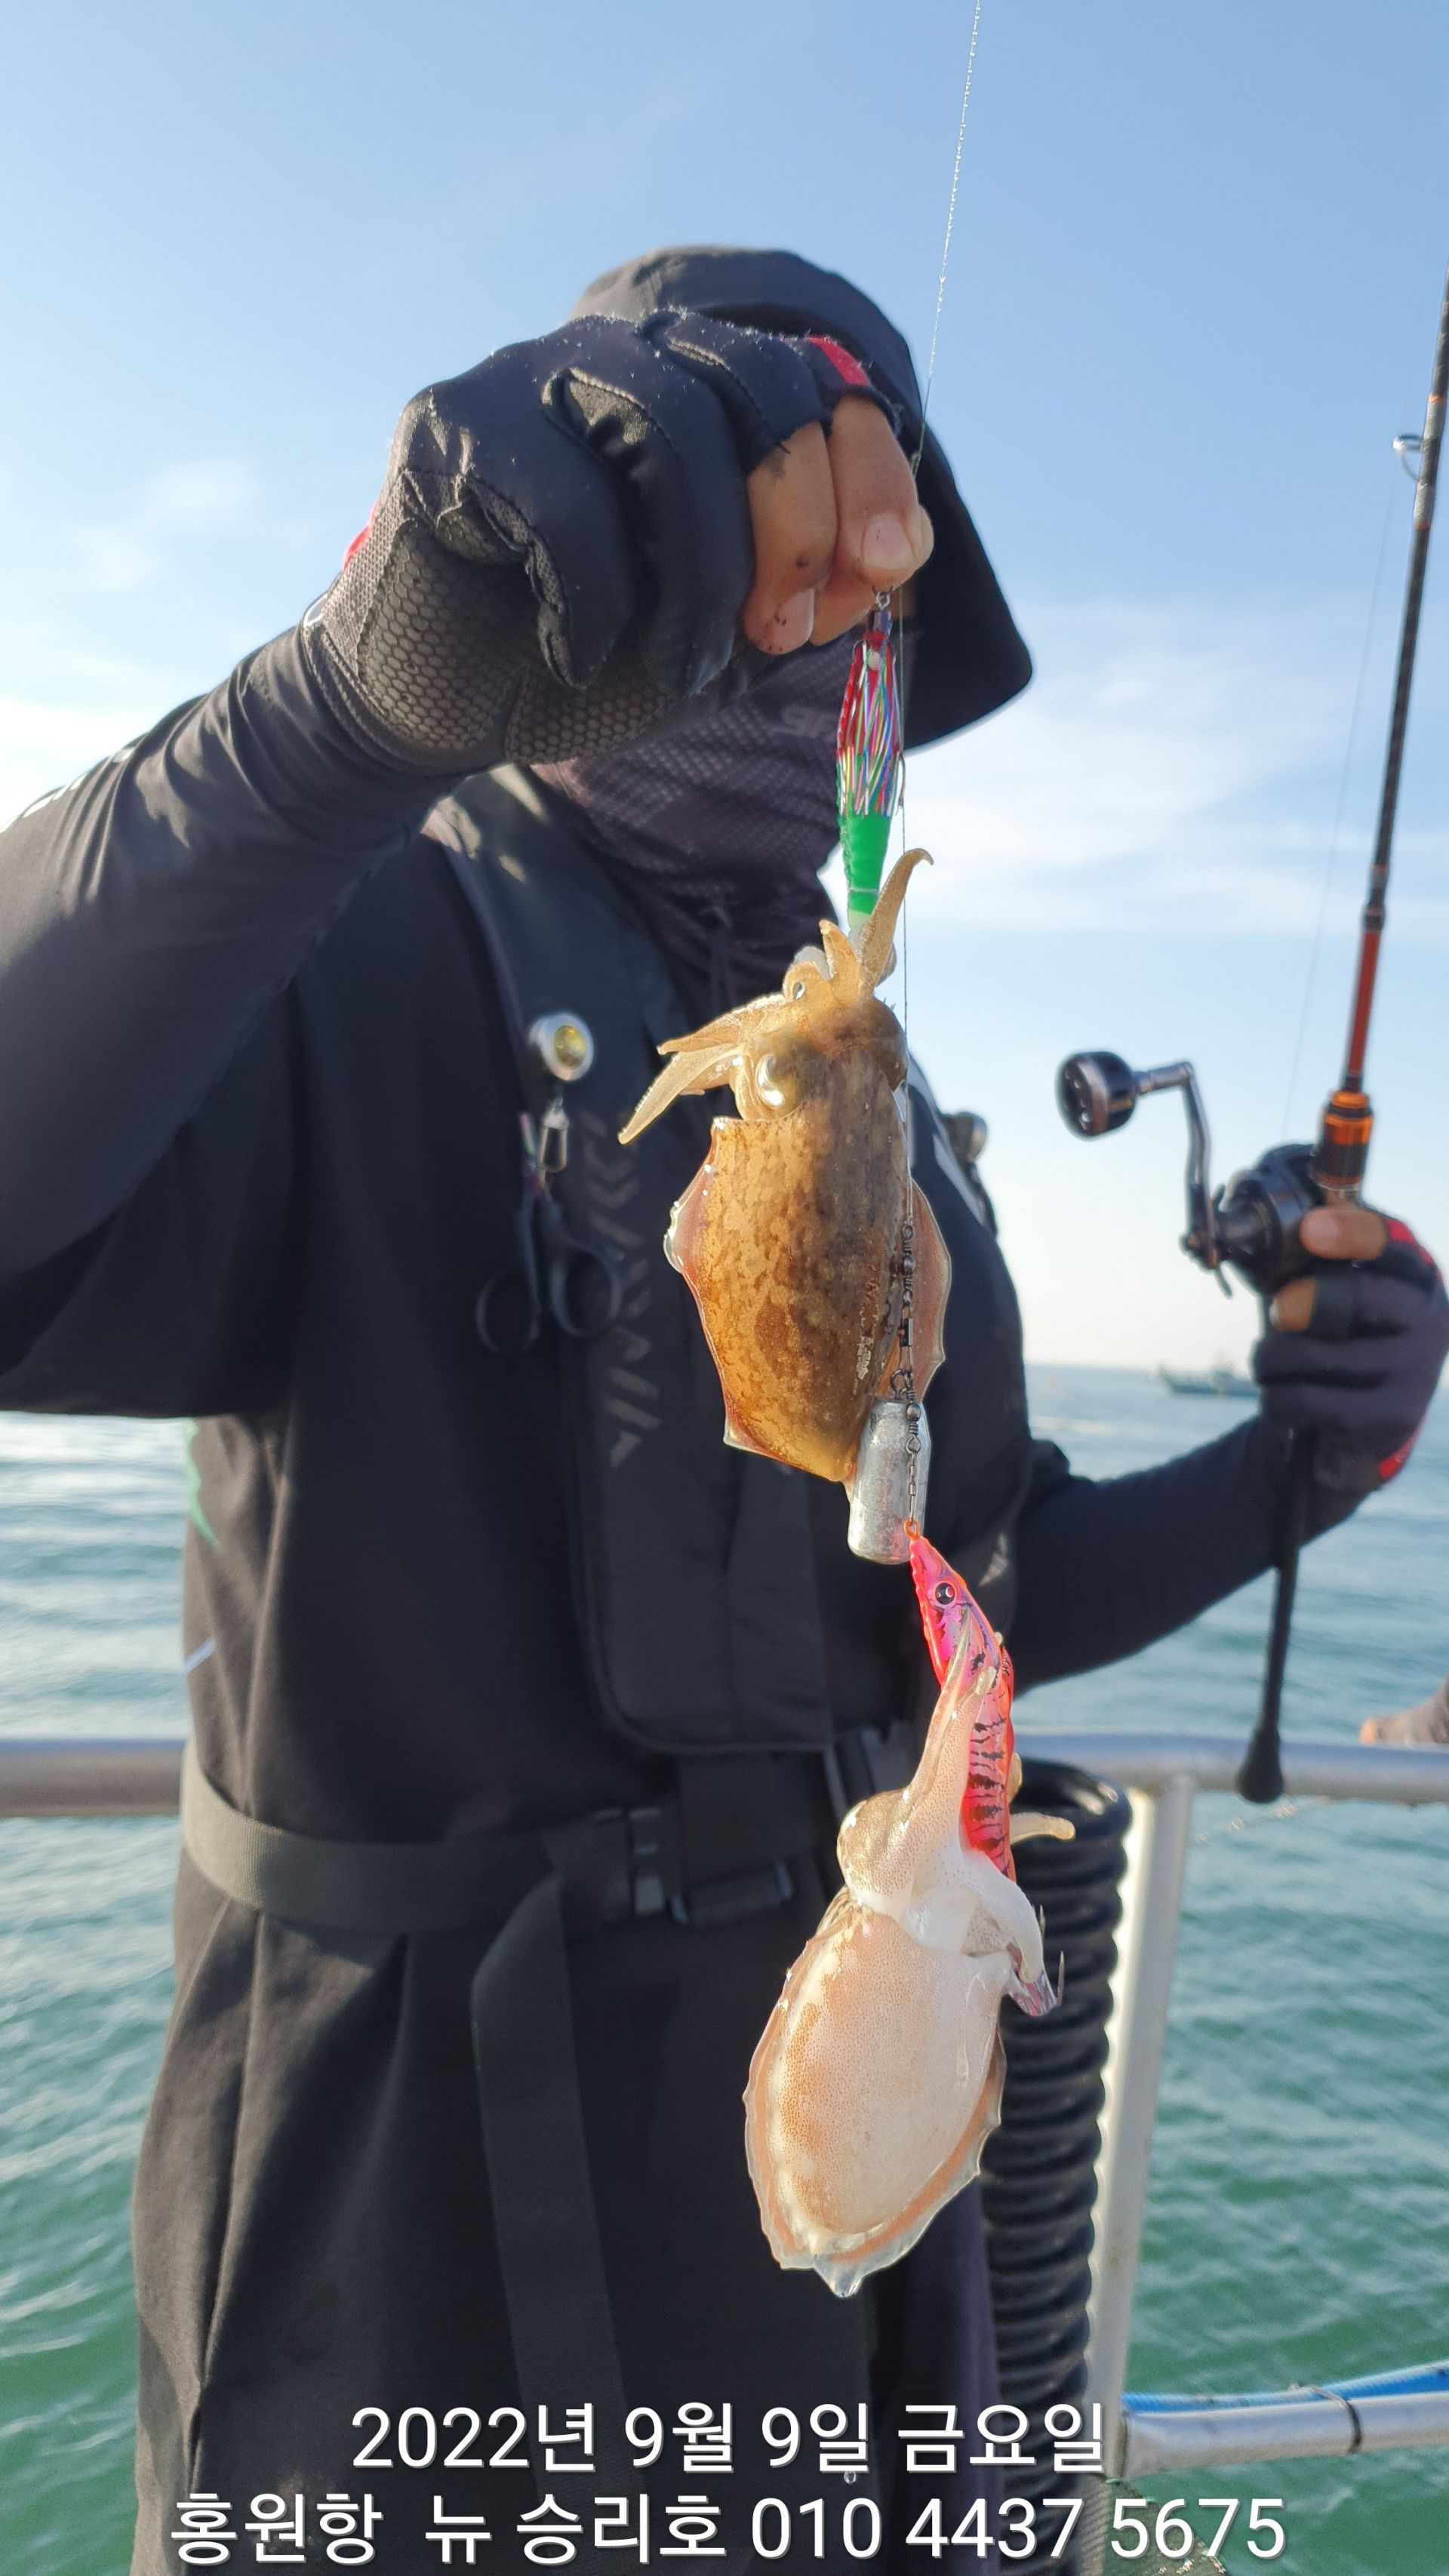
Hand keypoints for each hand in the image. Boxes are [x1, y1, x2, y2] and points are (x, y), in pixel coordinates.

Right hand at [303, 313, 932, 775]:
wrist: (439, 709)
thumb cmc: (586, 658)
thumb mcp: (729, 635)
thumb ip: (813, 589)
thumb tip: (903, 552)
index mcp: (694, 387)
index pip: (814, 374)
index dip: (871, 461)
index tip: (889, 565)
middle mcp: (617, 356)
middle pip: (755, 383)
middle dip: (799, 516)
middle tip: (785, 628)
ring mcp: (527, 374)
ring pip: (668, 424)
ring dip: (707, 570)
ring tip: (690, 666)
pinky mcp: (450, 425)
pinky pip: (562, 497)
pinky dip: (591, 602)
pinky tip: (575, 656)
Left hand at [1254, 1204, 1448, 1494]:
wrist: (1355, 1427)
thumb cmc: (1336, 1342)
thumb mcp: (1328, 1296)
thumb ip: (1309, 1264)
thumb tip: (1259, 1240)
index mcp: (1416, 1277)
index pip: (1391, 1242)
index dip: (1351, 1232)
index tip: (1309, 1229)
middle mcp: (1430, 1320)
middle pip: (1359, 1297)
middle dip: (1301, 1302)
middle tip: (1277, 1313)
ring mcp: (1416, 1371)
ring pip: (1319, 1354)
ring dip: (1271, 1358)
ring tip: (1265, 1362)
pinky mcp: (1392, 1418)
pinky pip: (1307, 1400)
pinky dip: (1274, 1397)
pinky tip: (1275, 1396)